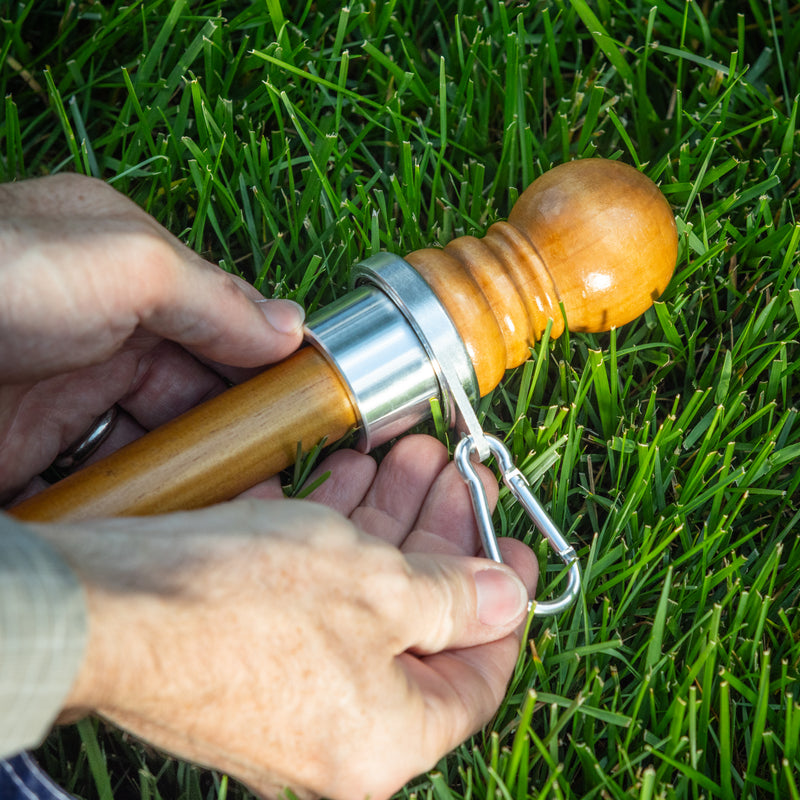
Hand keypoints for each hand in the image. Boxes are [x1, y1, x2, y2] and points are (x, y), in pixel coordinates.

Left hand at [0, 174, 303, 500]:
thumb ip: (213, 297)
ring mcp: (63, 406)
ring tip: (241, 520)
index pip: (219, 333)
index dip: (264, 372)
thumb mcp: (124, 263)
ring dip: (194, 484)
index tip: (309, 415)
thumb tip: (293, 328)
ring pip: (153, 452)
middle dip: (236, 440)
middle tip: (280, 482)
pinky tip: (176, 536)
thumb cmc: (1, 278)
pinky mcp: (27, 461)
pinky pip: (102, 491)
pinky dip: (139, 512)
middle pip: (192, 402)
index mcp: (131, 283)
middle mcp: (102, 344)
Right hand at [31, 435, 537, 799]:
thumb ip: (453, 598)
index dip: (505, 605)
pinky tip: (349, 477)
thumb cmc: (242, 606)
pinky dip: (335, 537)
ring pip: (362, 600)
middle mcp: (339, 731)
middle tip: (454, 476)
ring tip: (408, 456)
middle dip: (439, 538)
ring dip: (387, 525)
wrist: (103, 607)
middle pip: (417, 626)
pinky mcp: (250, 654)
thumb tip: (506, 601)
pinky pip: (314, 595)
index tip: (510, 547)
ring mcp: (290, 693)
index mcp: (387, 740)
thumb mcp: (376, 588)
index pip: (478, 678)